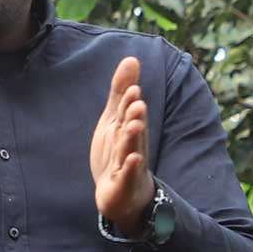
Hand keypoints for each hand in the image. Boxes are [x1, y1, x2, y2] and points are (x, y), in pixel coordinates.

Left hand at [90, 57, 155, 232]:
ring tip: (135, 125)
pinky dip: (131, 168)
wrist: (122, 193)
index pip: (128, 112)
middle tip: (137, 103)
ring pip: (131, 150)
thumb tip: (132, 58)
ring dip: (133, 138)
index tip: (133, 88)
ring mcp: (128, 165)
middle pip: (133, 129)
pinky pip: (128, 175)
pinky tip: (133, 159)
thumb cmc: (119, 150)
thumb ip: (121, 91)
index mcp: (127, 128)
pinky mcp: (123, 184)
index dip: (129, 102)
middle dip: (135, 116)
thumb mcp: (115, 118)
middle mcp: (131, 144)